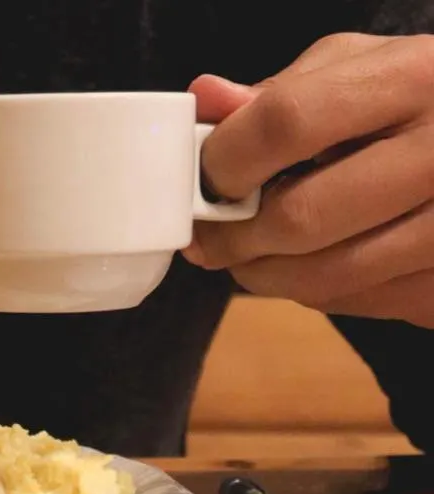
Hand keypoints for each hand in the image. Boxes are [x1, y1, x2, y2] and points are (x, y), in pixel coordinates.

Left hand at [183, 33, 433, 326]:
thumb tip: (207, 100)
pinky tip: (311, 260)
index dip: (225, 160)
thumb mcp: (357, 68)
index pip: (286, 124)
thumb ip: (282, 89)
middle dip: (232, 236)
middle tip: (210, 236)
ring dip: (262, 273)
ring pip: (321, 276)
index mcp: (414, 79)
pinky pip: (352, 303)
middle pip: (300, 217)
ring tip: (249, 252)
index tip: (203, 179)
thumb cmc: (411, 101)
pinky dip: (312, 289)